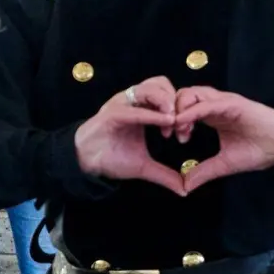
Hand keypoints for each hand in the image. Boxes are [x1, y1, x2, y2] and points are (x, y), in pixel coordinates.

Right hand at [74, 77, 183, 194]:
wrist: (86, 163)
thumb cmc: (112, 158)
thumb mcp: (144, 167)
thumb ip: (165, 174)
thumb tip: (184, 190)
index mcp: (142, 109)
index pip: (166, 94)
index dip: (180, 108)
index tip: (186, 131)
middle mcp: (132, 102)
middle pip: (161, 83)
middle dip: (176, 100)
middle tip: (183, 122)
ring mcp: (122, 105)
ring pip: (149, 88)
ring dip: (166, 102)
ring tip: (174, 120)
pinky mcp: (112, 113)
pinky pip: (135, 109)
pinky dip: (153, 114)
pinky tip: (167, 123)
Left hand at [173, 86, 273, 192]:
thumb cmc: (258, 151)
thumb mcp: (224, 164)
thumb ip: (204, 172)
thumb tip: (185, 187)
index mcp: (210, 115)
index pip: (182, 108)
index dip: (171, 119)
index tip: (169, 137)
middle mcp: (214, 105)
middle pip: (181, 96)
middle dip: (169, 111)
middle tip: (168, 132)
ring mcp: (222, 102)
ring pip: (191, 94)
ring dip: (178, 109)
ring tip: (177, 129)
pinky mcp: (232, 103)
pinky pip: (206, 103)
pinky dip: (191, 111)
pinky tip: (182, 123)